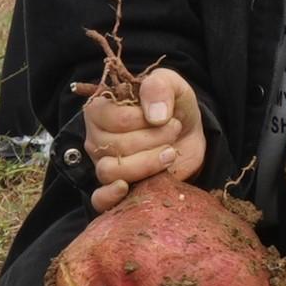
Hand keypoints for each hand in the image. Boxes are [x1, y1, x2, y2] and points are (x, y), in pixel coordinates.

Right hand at [83, 65, 205, 209]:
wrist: (188, 136)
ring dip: (146, 163)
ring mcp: (102, 165)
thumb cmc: (172, 108)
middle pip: (115, 145)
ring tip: (169, 153)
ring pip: (110, 171)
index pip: (111, 118)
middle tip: (173, 131)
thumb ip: (159, 87)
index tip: (164, 116)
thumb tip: (155, 116)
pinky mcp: (114, 190)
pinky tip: (127, 188)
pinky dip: (110, 196)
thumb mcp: (172, 85)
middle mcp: (96, 139)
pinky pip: (99, 200)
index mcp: (101, 110)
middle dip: (153, 138)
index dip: (140, 119)